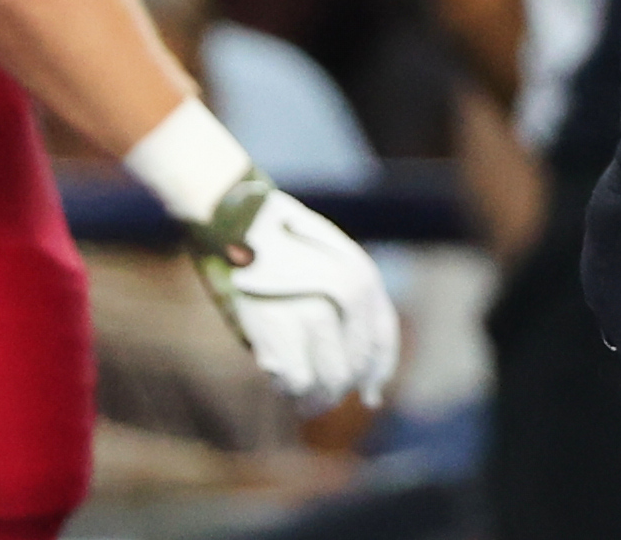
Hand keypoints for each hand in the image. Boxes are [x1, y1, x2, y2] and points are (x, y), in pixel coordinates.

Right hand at [185, 168, 400, 414]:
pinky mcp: (277, 326)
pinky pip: (292, 380)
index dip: (376, 375)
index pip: (381, 345)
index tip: (369, 396)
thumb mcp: (334, 263)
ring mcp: (312, 312)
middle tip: (320, 401)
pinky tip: (278, 378)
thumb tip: (371, 391)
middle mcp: (346, 298)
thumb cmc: (285, 245)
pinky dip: (286, 388)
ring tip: (302, 402)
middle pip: (351, 370)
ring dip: (313, 399)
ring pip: (325, 383)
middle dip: (337, 392)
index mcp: (363, 278)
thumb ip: (355, 312)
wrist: (239, 219)